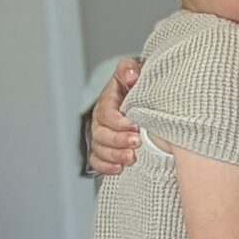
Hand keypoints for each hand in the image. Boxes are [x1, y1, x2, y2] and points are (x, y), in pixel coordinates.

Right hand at [88, 58, 142, 175]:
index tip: (135, 126)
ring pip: (99, 149)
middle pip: (101, 133)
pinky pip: (97, 161)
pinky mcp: (105, 150)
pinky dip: (106, 166)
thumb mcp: (134, 74)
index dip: (119, 122)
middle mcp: (101, 121)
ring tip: (131, 158)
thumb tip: (130, 72)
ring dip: (115, 155)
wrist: (141, 102)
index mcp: (107, 102)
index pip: (106, 113)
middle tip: (136, 143)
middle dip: (118, 140)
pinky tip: (119, 168)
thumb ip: (129, 70)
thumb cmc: (136, 89)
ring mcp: (102, 136)